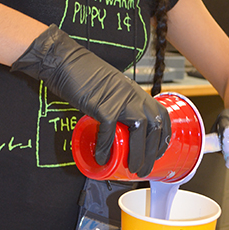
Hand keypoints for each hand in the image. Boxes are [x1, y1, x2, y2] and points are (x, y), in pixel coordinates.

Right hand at [11, 24, 170, 176]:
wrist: (65, 60)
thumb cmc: (83, 74)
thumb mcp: (111, 88)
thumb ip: (119, 104)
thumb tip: (118, 127)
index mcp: (136, 91)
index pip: (162, 115)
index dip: (163, 137)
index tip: (160, 152)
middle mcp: (133, 95)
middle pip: (154, 127)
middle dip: (152, 152)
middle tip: (144, 168)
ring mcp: (120, 100)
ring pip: (139, 132)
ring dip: (137, 154)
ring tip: (131, 168)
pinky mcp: (103, 106)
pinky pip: (110, 132)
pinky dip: (107, 148)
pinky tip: (102, 157)